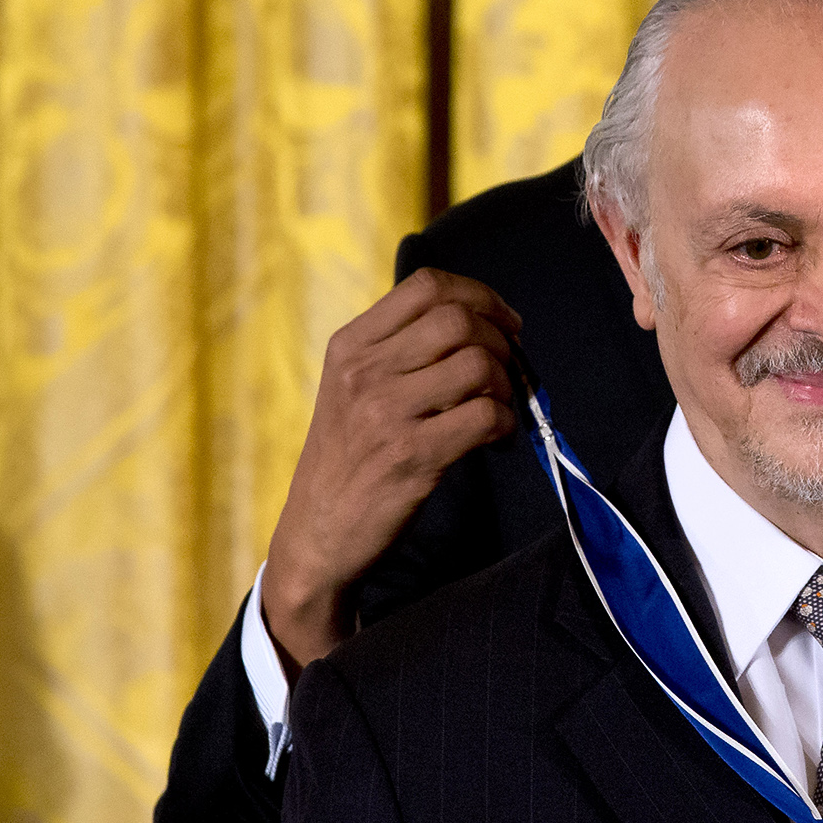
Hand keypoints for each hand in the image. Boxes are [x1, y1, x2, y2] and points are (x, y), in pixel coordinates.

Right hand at [263, 270, 522, 673]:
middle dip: (500, 342)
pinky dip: (505, 425)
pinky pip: (484, 416)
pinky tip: (495, 440)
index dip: (480, 295)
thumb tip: (481, 322)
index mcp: (350, 346)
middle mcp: (363, 371)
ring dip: (506, 386)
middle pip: (458, 319)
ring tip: (498, 411)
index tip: (505, 323)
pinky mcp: (410, 456)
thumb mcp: (352, 390)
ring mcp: (385, 413)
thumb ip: (399, 351)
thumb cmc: (348, 459)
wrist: (316, 537)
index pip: (425, 285)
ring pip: (478, 364)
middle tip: (507, 373)